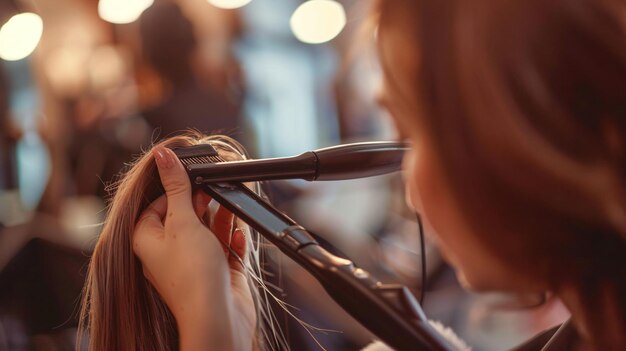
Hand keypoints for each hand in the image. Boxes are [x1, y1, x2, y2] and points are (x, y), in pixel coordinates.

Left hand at [132, 146, 255, 350]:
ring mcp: (194, 263)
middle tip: (215, 188)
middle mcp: (169, 252)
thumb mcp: (182, 221)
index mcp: (148, 240)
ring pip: (207, 230)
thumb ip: (177, 187)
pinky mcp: (217, 273)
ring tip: (232, 205)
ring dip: (221, 217)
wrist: (218, 317)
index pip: (156, 205)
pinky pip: (225, 248)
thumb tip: (163, 156)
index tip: (191, 176)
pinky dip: (232, 238)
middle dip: (202, 201)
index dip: (174, 189)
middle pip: (184, 216)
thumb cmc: (192, 275)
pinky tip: (238, 232)